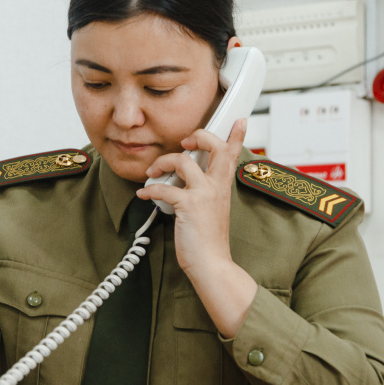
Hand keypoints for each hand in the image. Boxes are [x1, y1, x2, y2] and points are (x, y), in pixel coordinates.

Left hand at [136, 118, 246, 277]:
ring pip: (184, 161)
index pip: (233, 155)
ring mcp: (204, 195)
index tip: (239, 120)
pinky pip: (165, 188)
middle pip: (215, 147)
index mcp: (222, 187)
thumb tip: (179, 182)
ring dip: (163, 162)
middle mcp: (216, 187)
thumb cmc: (207, 242)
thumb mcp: (210, 211)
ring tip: (153, 172)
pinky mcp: (189, 206)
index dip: (237, 136)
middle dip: (199, 136)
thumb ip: (201, 194)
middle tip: (185, 143)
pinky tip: (144, 195)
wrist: (211, 265)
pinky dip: (150, 190)